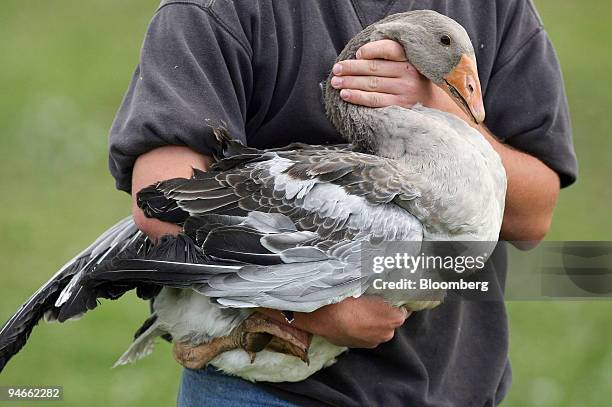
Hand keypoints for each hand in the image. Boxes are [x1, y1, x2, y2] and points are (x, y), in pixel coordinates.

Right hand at [261, 296, 410, 348]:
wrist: (324, 315)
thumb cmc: (348, 297)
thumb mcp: (367, 285)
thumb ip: (381, 289)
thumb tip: (385, 284)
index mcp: (395, 318)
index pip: (403, 309)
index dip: (396, 301)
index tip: (389, 295)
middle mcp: (387, 333)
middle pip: (390, 320)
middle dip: (383, 312)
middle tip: (371, 300)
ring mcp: (372, 342)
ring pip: (376, 328)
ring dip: (372, 321)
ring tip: (359, 309)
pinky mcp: (358, 347)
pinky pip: (364, 335)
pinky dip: (361, 328)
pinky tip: (351, 318)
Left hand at [331, 39, 467, 119]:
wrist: (441, 110)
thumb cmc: (419, 86)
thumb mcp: (413, 68)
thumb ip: (395, 60)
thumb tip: (363, 56)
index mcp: (412, 60)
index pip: (390, 49)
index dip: (372, 50)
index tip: (358, 53)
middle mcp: (409, 74)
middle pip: (374, 68)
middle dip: (351, 68)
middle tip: (336, 69)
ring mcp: (405, 91)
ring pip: (371, 84)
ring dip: (350, 82)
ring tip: (335, 82)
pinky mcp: (400, 106)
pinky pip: (374, 100)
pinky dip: (357, 97)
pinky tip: (345, 94)